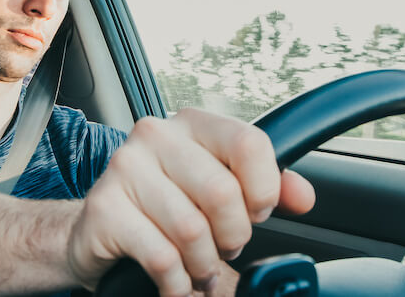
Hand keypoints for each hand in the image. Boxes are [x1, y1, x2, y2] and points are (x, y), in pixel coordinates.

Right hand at [66, 108, 315, 295]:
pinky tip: (178, 282)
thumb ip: (265, 186)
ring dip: (204, 263)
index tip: (256, 211)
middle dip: (233, 234)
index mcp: (192, 124)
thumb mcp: (218, 187)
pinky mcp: (104, 209)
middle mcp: (156, 135)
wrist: (101, 228)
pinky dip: (178, 283)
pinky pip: (161, 257)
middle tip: (225, 246)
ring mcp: (125, 169)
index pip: (249, 143)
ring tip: (200, 267)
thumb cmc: (166, 205)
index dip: (263, 189)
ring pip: (191, 229)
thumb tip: (303, 197)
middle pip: (222, 192)